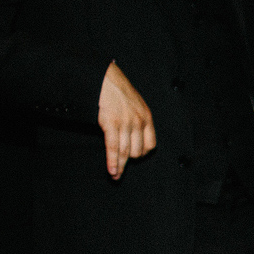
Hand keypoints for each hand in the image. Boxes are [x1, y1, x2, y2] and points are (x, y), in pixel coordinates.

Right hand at [96, 61, 155, 178]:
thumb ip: (136, 119)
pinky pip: (113, 147)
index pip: (150, 145)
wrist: (103, 76)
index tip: (133, 158)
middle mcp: (139, 121)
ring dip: (119, 166)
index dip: (141, 154)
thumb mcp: (134, 104)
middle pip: (137, 151)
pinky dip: (113, 161)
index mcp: (147, 117)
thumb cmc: (116, 90)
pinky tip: (112, 170)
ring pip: (125, 152)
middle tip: (120, 168)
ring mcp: (126, 123)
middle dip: (128, 161)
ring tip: (115, 176)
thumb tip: (132, 136)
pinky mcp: (111, 123)